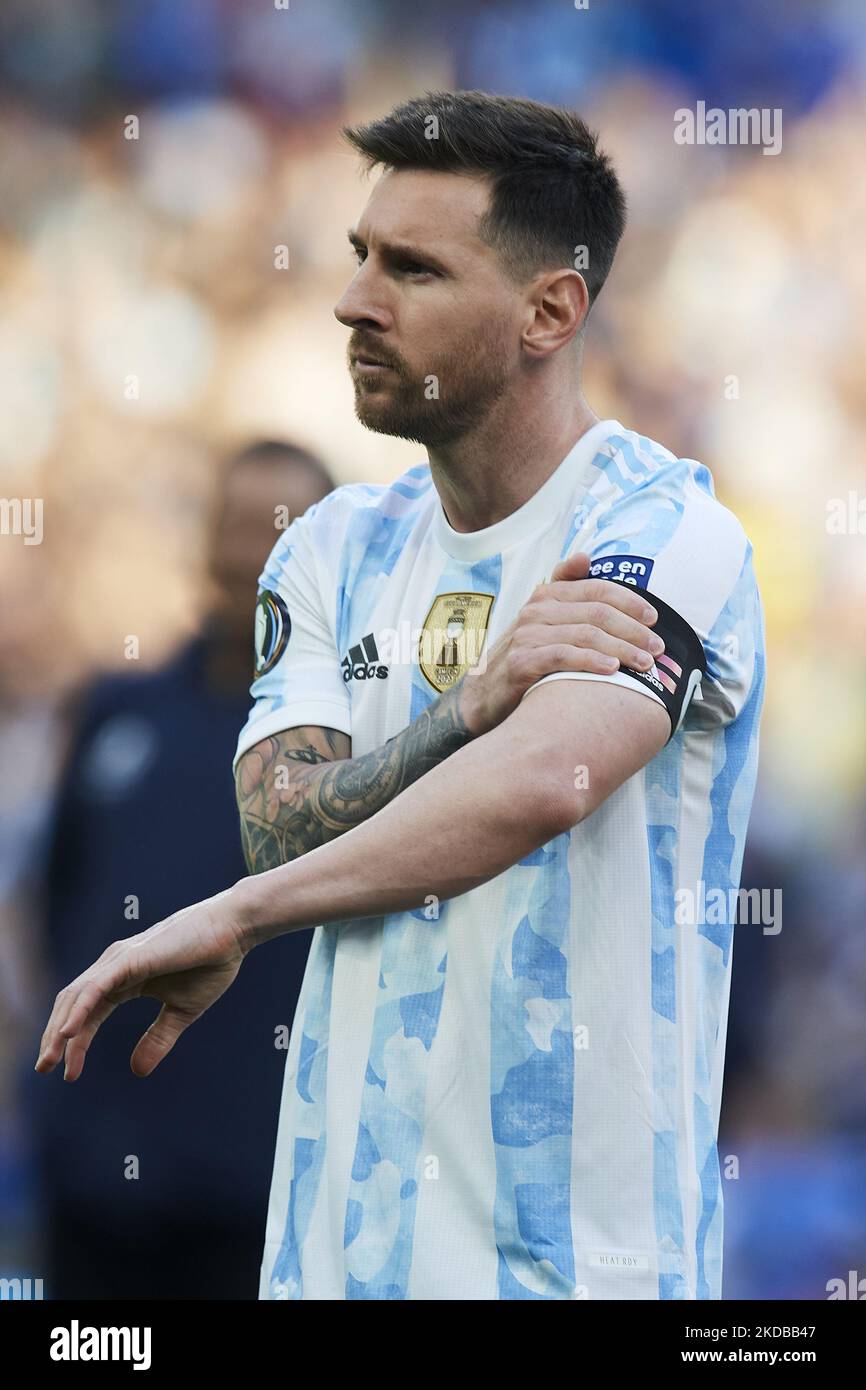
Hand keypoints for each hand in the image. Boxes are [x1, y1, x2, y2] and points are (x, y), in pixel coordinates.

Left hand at [34, 886, 248, 1080]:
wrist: (233, 931)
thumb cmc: (211, 963)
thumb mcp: (182, 1012)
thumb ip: (157, 1039)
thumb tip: (136, 1071)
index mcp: (125, 979)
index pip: (88, 1013)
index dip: (75, 1044)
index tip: (68, 1074)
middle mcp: (115, 967)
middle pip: (73, 1005)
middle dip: (55, 1038)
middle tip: (44, 1069)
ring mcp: (120, 961)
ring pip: (77, 997)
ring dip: (59, 1030)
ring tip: (51, 1059)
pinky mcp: (130, 959)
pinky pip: (95, 988)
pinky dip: (78, 1011)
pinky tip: (68, 1033)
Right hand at [458, 550, 663, 736]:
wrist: (483, 695)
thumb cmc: (525, 657)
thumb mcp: (543, 620)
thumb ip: (566, 590)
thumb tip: (586, 557)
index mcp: (548, 595)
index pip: (597, 589)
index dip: (630, 601)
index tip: (654, 619)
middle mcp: (537, 610)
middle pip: (597, 612)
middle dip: (633, 630)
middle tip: (657, 648)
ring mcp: (528, 635)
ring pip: (586, 634)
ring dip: (622, 649)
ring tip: (644, 664)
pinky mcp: (522, 662)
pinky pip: (564, 656)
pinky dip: (592, 662)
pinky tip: (612, 670)